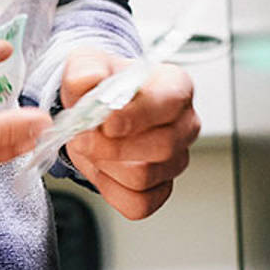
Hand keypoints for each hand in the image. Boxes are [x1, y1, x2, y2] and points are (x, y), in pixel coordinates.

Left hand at [59, 48, 200, 218]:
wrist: (95, 115)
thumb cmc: (102, 87)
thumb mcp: (87, 66)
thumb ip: (85, 70)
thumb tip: (88, 81)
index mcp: (175, 86)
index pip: (170, 103)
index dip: (136, 116)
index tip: (105, 122)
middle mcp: (185, 123)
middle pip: (161, 147)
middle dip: (112, 146)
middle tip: (84, 136)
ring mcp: (176, 159)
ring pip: (144, 177)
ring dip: (106, 165)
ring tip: (93, 147)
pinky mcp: (162, 188)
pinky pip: (138, 203)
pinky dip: (111, 190)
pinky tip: (103, 169)